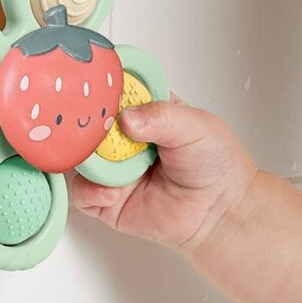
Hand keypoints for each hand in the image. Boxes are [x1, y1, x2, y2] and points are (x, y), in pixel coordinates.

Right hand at [71, 94, 258, 253]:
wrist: (221, 213)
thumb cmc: (215, 165)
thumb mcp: (195, 126)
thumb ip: (161, 116)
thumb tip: (127, 117)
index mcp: (143, 111)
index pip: (112, 92)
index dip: (101, 88)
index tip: (94, 89)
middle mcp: (123, 138)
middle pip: (88, 123)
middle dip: (85, 125)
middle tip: (93, 129)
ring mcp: (113, 168)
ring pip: (81, 157)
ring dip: (89, 159)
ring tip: (108, 163)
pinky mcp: (106, 199)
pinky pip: (82, 193)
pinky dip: (91, 191)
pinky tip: (113, 192)